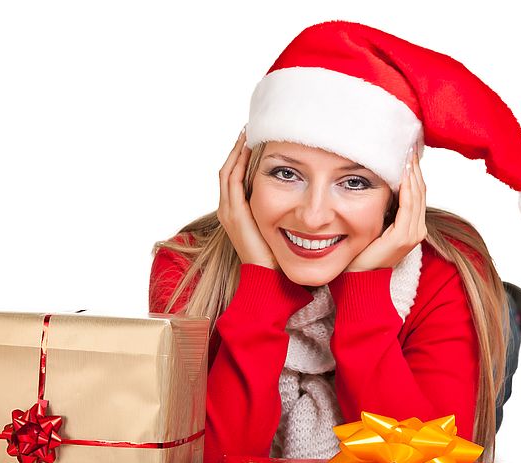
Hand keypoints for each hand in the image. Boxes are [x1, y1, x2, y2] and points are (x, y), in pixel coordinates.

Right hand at [217, 128, 278, 269]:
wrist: (267, 276)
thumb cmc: (275, 255)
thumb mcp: (274, 227)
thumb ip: (278, 210)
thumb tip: (294, 196)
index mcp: (235, 212)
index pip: (233, 177)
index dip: (240, 157)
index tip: (253, 140)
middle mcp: (226, 209)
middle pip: (227, 169)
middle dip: (237, 148)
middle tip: (248, 128)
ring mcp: (228, 211)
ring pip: (227, 171)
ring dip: (237, 150)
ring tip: (247, 132)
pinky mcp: (234, 213)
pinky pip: (233, 180)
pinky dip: (238, 162)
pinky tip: (249, 148)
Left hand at [345, 144, 427, 271]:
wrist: (359, 275)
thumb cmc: (365, 248)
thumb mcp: (378, 222)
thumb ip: (386, 205)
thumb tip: (383, 179)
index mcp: (414, 225)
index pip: (419, 191)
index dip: (415, 170)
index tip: (408, 150)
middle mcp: (418, 229)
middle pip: (421, 189)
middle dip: (414, 167)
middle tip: (408, 144)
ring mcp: (413, 234)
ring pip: (417, 195)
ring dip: (412, 173)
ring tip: (406, 153)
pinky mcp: (403, 238)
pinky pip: (408, 206)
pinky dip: (407, 188)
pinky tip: (402, 173)